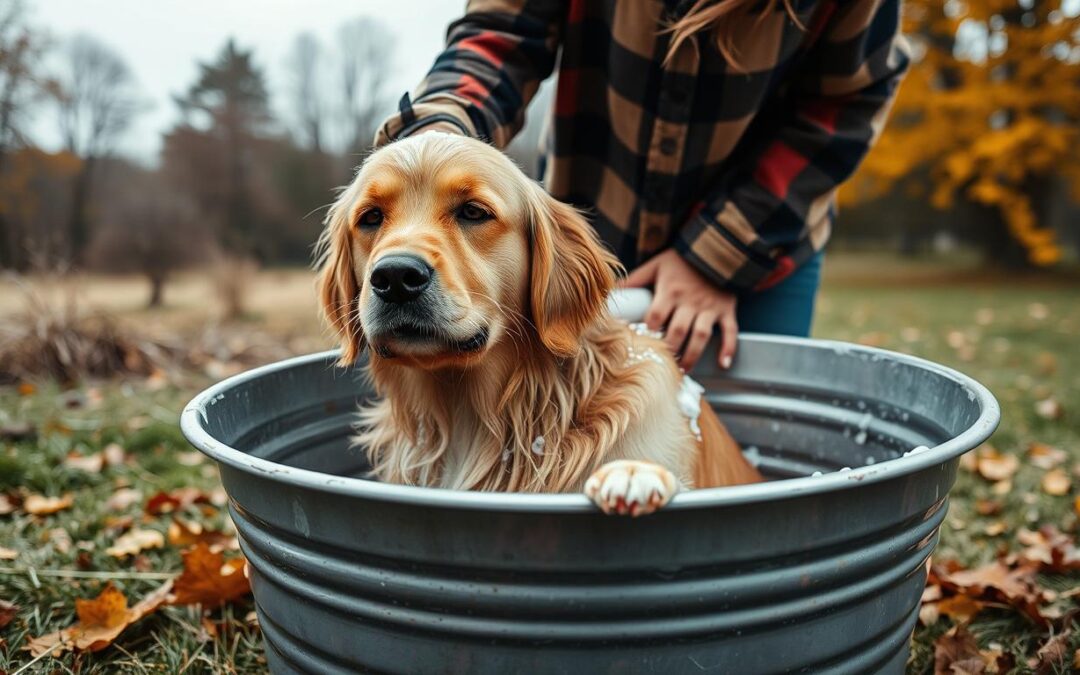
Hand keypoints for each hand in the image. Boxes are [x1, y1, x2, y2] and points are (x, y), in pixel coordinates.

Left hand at [622, 249, 737, 370]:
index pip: (656, 316)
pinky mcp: (726, 309)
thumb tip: (613, 292)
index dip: (648, 332)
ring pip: (701, 336)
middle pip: (678, 331)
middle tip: (662, 365)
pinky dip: (728, 348)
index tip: (642, 346)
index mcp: (670, 291)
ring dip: (692, 356)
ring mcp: (710, 307)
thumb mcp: (656, 265)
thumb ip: (636, 279)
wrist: (715, 249)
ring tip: (684, 370)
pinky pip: (730, 331)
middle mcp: (690, 301)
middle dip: (669, 350)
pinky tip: (723, 364)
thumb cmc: (682, 260)